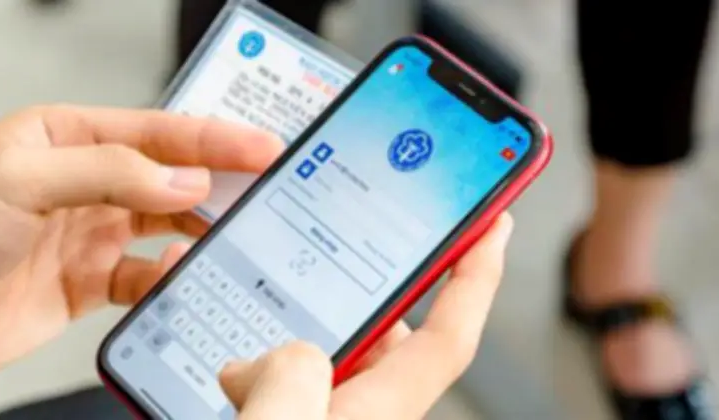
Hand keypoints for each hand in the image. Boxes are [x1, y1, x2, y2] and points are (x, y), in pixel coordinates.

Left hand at [0, 105, 281, 377]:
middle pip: (173, 177)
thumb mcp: (21, 177)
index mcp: (70, 137)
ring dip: (200, 232)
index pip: (158, 131)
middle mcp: (89, 182)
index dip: (215, 138)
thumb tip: (184, 182)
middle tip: (268, 188)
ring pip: (168, 226)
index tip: (262, 146)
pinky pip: (147, 278)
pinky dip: (168, 279)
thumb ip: (110, 172)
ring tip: (232, 236)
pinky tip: (175, 274)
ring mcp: (93, 232)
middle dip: (222, 182)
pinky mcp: (92, 282)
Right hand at [219, 215, 513, 419]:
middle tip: (332, 237)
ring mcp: (325, 416)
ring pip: (323, 352)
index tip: (495, 223)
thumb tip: (269, 356)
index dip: (478, 276)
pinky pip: (283, 377)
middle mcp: (360, 411)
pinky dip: (259, 358)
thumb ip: (289, 378)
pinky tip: (223, 354)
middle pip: (382, 330)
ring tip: (253, 297)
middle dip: (354, 286)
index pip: (450, 333)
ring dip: (294, 322)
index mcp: (379, 409)